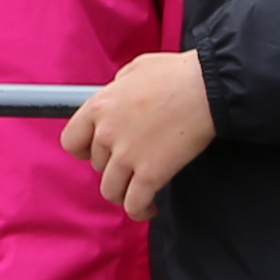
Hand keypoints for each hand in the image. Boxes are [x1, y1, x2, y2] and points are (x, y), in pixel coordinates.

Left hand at [66, 49, 217, 217]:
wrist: (208, 88)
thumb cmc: (177, 75)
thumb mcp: (136, 69)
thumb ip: (118, 86)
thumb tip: (117, 93)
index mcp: (99, 106)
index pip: (71, 141)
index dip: (83, 150)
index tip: (94, 152)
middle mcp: (107, 133)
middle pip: (97, 165)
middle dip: (113, 166)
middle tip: (132, 163)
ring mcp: (127, 156)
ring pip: (111, 190)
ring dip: (123, 193)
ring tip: (136, 192)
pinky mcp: (151, 175)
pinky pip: (134, 204)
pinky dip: (140, 211)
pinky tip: (150, 208)